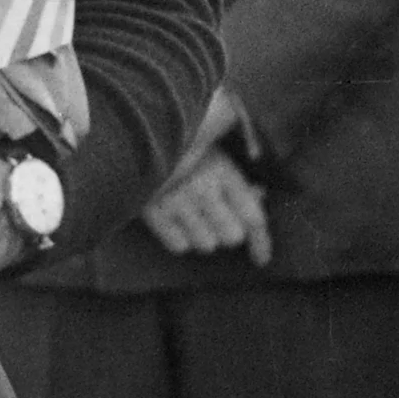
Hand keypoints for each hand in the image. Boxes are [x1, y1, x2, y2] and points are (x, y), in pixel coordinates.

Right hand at [141, 154, 271, 264]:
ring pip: (206, 245)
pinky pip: (179, 246)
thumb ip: (237, 177)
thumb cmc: (184, 147)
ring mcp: (176, 201)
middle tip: (217, 219)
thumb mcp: (215, 153)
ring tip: (192, 216)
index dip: (261, 242)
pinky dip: (179, 239)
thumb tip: (259, 197)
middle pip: (232, 237)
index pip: (253, 217)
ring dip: (203, 236)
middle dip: (228, 231)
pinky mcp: (153, 212)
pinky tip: (175, 220)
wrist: (137, 138)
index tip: (261, 259)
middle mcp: (202, 188)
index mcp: (222, 170)